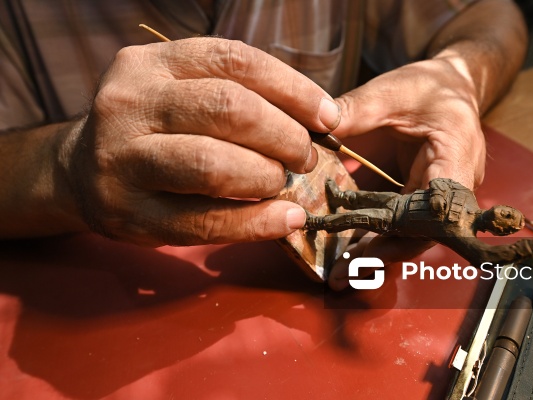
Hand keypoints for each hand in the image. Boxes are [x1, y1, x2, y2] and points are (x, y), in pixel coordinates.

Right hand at [60, 38, 341, 245]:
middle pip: (228, 109)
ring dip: (266, 176)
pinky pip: (203, 221)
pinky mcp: (129, 213)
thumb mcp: (182, 92)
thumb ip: (239, 95)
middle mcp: (132, 103)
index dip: (293, 89)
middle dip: (284, 136)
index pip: (236, 61)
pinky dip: (255, 223)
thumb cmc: (154, 129)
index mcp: (153, 63)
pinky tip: (284, 219)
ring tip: (284, 184)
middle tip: (305, 157)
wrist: (82, 171)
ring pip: (212, 164)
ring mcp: (124, 160)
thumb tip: (319, 119)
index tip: (327, 116)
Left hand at [327, 56, 485, 288]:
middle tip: (344, 275)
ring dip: (375, 255)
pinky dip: (374, 238)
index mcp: (456, 152)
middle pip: (423, 231)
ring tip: (340, 274)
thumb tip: (313, 129)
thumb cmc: (429, 86)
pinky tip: (347, 252)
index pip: (441, 200)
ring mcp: (437, 195)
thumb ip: (356, 109)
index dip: (413, 226)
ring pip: (411, 235)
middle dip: (383, 255)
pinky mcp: (419, 197)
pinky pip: (400, 225)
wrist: (450, 88)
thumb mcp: (391, 91)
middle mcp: (453, 184)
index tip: (379, 245)